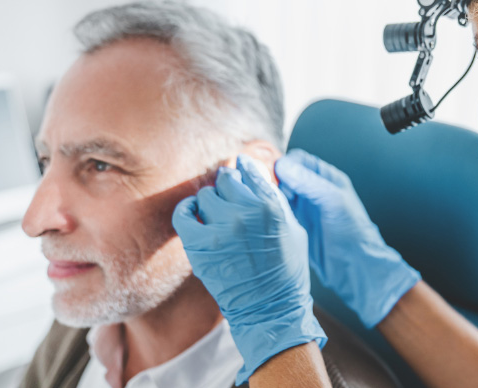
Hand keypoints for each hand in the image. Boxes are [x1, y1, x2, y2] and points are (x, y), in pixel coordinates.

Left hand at [172, 155, 325, 384]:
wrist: (269, 308)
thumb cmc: (286, 270)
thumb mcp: (293, 228)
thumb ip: (275, 199)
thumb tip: (256, 176)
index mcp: (271, 205)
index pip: (249, 170)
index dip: (243, 169)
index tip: (239, 171)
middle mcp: (245, 212)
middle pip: (225, 179)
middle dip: (227, 186)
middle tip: (228, 199)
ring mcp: (220, 228)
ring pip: (205, 195)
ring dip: (210, 202)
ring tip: (216, 215)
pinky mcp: (199, 245)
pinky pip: (183, 213)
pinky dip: (186, 210)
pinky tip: (192, 213)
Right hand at [275, 148, 420, 327]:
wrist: (355, 268)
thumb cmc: (353, 233)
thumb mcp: (334, 202)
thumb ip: (310, 182)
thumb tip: (283, 165)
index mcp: (326, 178)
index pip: (299, 160)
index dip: (284, 164)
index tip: (273, 174)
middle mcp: (314, 191)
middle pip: (285, 176)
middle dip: (273, 179)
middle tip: (265, 190)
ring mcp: (304, 208)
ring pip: (279, 194)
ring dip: (270, 196)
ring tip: (264, 203)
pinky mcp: (296, 225)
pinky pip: (279, 212)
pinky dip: (271, 211)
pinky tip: (266, 217)